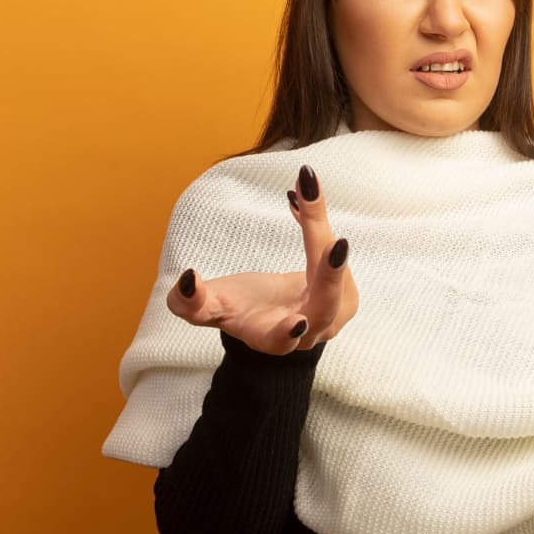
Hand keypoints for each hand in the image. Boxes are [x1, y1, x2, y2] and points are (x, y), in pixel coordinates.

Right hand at [165, 165, 359, 353]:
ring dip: (320, 232)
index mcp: (269, 339)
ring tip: (306, 192)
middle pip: (324, 306)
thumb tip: (188, 279)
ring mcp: (332, 317)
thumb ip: (190, 301)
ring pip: (338, 275)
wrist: (275, 312)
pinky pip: (338, 258)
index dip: (287, 333)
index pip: (280, 341)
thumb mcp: (211, 306)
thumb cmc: (242, 309)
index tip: (298, 321)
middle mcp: (306, 334)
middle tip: (336, 243)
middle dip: (330, 276)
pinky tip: (304, 201)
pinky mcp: (345, 296)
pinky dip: (321, 228)